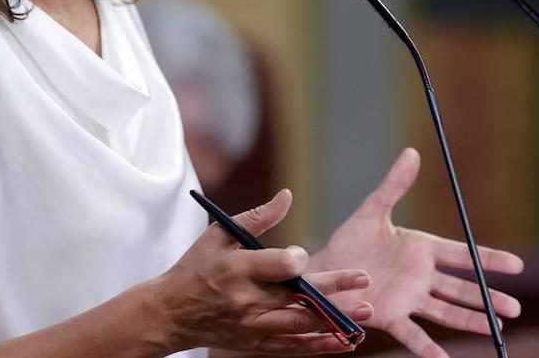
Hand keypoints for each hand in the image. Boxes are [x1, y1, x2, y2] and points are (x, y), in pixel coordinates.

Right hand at [153, 189, 373, 353]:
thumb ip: (257, 217)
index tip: (303, 255)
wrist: (171, 313)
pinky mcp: (256, 344)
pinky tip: (344, 340)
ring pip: (301, 324)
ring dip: (336, 319)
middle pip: (298, 295)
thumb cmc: (196, 266)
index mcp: (238, 269)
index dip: (298, 259)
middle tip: (364, 279)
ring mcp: (252, 326)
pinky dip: (320, 345)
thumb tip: (288, 195)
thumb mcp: (218, 235)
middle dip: (334, 287)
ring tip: (366, 312)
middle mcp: (247, 300)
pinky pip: (293, 347)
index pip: (279, 266)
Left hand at [308, 148, 523, 357]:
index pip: (463, 255)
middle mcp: (421, 277)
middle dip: (489, 298)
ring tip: (496, 330)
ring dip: (471, 321)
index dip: (490, 260)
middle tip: (516, 308)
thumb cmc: (349, 241)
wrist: (324, 271)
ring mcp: (409, 299)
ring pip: (447, 312)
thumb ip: (394, 185)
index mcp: (422, 249)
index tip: (518, 265)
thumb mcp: (372, 211)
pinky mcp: (391, 316)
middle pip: (462, 289)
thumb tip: (412, 152)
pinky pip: (413, 334)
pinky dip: (428, 348)